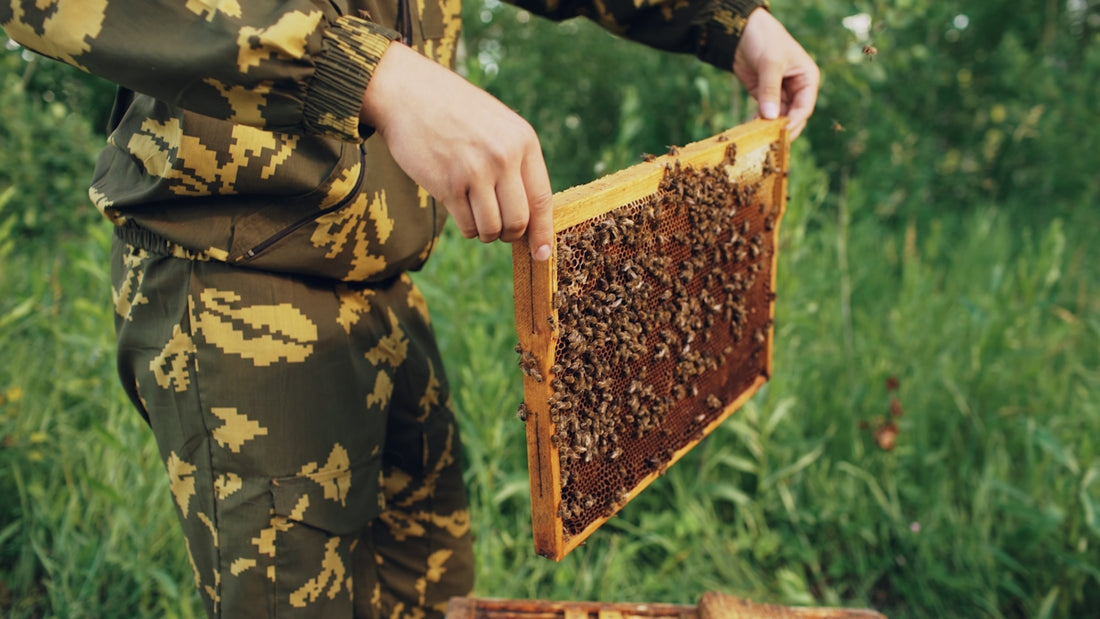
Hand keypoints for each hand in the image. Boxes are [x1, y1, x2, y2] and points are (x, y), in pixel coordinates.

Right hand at [360, 43, 553, 260]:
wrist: (409, 93)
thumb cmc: (456, 113)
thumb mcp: (499, 125)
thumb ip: (517, 162)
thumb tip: (532, 217)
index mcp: (523, 141)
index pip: (542, 199)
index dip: (542, 232)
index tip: (542, 254)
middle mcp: (504, 157)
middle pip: (518, 222)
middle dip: (509, 234)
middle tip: (499, 228)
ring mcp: (476, 172)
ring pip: (492, 229)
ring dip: (485, 232)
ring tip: (476, 213)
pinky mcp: (448, 185)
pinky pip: (467, 226)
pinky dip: (466, 227)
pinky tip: (458, 206)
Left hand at [733, 8, 819, 140]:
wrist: (743, 31)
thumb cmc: (765, 39)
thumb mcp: (770, 63)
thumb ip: (770, 89)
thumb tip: (771, 117)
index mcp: (807, 79)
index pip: (805, 107)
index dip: (794, 121)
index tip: (782, 133)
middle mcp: (796, 88)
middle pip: (792, 117)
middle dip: (782, 129)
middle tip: (770, 143)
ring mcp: (780, 93)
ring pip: (778, 118)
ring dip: (768, 129)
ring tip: (757, 140)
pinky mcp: (764, 96)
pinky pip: (763, 114)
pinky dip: (757, 122)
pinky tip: (749, 131)